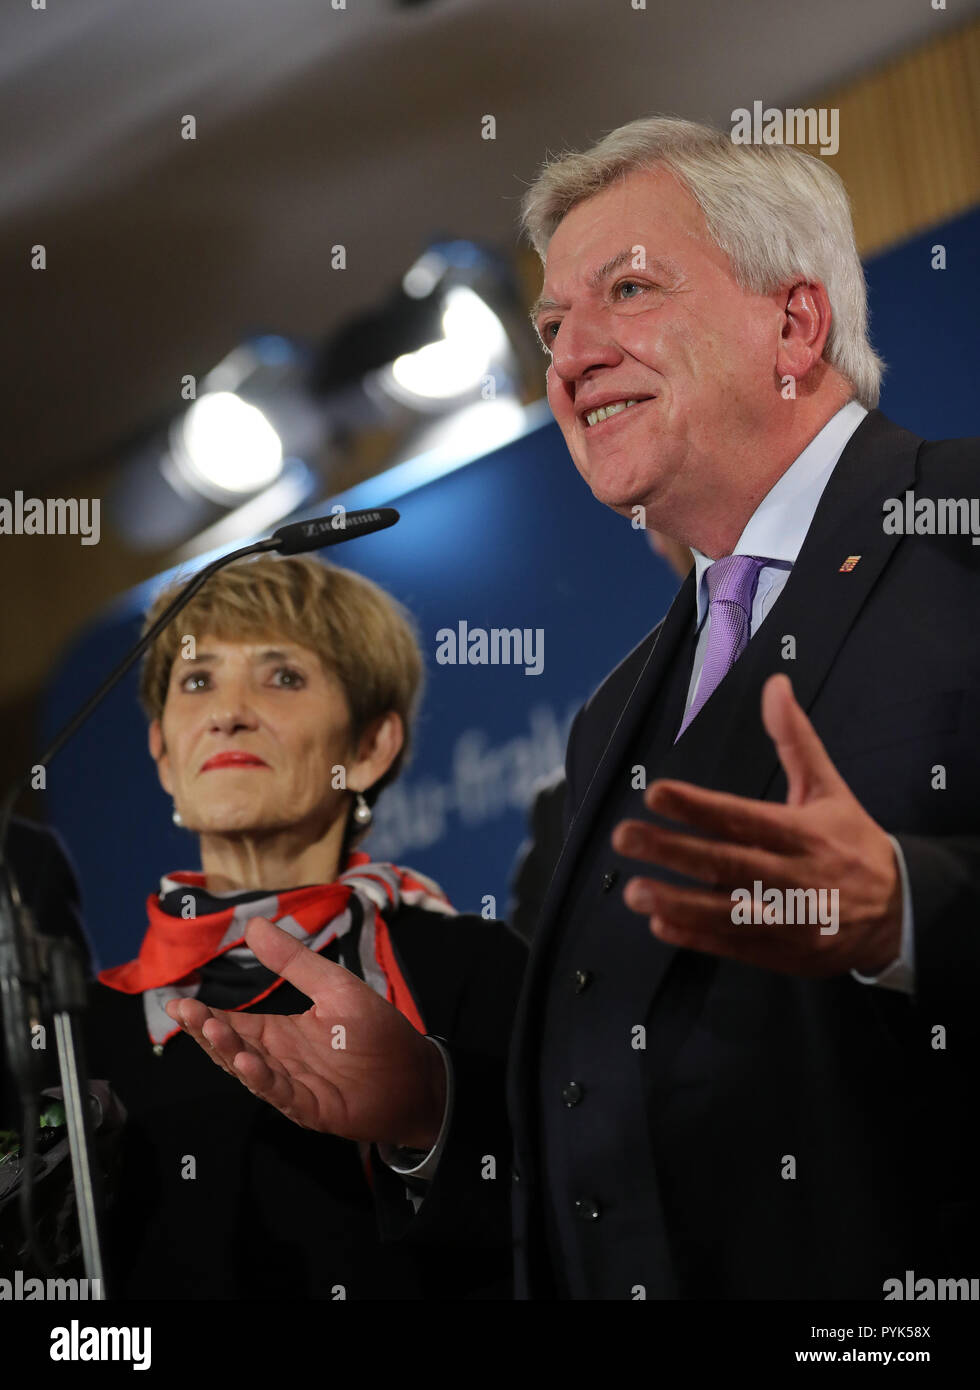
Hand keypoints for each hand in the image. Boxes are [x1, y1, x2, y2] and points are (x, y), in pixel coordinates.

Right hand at [165, 917, 446, 1148]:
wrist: (417, 1073)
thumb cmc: (377, 1031)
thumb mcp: (334, 986)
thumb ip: (294, 961)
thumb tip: (254, 925)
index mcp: (281, 1032)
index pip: (234, 1022)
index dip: (204, 1014)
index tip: (176, 1002)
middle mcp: (279, 1060)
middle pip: (232, 1045)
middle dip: (206, 1029)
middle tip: (184, 1010)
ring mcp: (292, 1086)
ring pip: (249, 1069)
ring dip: (228, 1051)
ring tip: (211, 1029)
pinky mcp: (311, 1107)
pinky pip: (280, 1093)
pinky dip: (261, 1078)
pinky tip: (245, 1060)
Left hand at [612, 673, 902, 976]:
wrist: (902, 912)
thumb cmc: (854, 843)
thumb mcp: (829, 788)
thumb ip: (795, 739)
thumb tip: (775, 685)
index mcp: (804, 833)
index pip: (744, 817)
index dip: (699, 807)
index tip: (657, 793)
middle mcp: (796, 876)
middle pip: (728, 863)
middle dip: (673, 852)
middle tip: (625, 838)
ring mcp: (791, 920)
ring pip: (729, 912)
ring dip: (679, 903)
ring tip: (634, 891)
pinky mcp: (786, 954)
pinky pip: (737, 947)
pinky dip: (699, 938)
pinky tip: (661, 925)